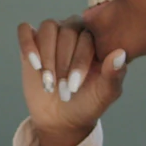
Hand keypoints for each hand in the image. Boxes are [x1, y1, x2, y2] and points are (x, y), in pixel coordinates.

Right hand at [17, 18, 127, 145]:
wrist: (62, 118)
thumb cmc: (88, 103)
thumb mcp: (104, 94)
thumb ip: (114, 75)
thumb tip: (120, 53)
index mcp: (96, 39)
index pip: (88, 36)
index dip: (79, 61)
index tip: (74, 87)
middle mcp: (75, 31)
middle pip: (67, 30)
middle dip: (62, 63)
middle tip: (62, 90)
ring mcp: (52, 35)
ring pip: (48, 27)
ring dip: (47, 56)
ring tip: (48, 82)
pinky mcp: (31, 42)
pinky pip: (25, 30)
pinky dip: (28, 44)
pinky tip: (34, 65)